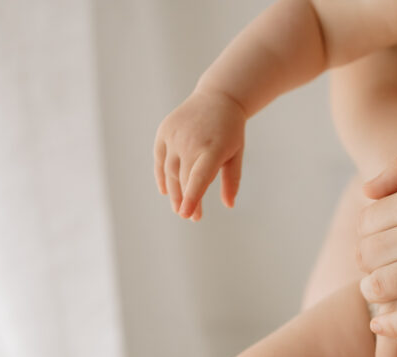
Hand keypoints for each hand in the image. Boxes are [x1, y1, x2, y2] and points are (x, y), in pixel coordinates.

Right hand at [154, 89, 246, 220]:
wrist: (217, 98)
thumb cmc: (231, 131)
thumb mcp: (236, 154)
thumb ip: (232, 180)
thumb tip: (229, 205)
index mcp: (212, 148)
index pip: (199, 178)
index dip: (193, 197)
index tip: (188, 215)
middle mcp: (190, 142)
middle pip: (184, 179)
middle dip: (187, 201)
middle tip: (193, 218)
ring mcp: (175, 136)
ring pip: (170, 171)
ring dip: (174, 192)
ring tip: (181, 208)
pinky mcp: (164, 131)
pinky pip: (159, 159)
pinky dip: (161, 176)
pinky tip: (166, 191)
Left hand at [356, 149, 396, 335]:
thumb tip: (366, 191)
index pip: (367, 221)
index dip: (369, 231)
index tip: (381, 238)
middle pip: (368, 255)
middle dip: (368, 260)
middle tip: (380, 265)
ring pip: (382, 288)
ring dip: (374, 291)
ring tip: (381, 290)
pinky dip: (392, 324)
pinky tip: (381, 325)